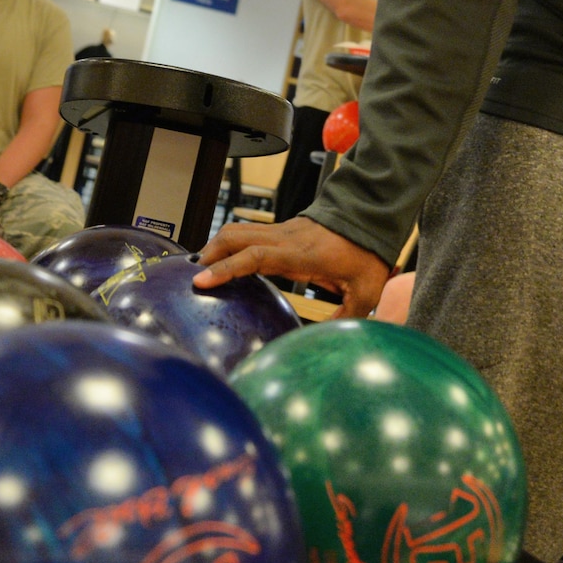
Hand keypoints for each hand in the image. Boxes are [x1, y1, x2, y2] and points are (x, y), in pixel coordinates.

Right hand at [195, 216, 390, 317]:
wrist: (370, 216)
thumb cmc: (367, 253)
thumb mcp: (365, 291)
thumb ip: (347, 318)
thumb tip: (330, 346)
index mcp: (301, 254)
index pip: (255, 256)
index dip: (226, 268)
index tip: (201, 280)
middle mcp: (286, 238)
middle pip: (236, 237)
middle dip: (209, 255)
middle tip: (192, 277)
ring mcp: (282, 231)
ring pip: (238, 231)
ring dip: (216, 246)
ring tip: (201, 269)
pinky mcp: (282, 230)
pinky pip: (248, 233)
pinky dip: (230, 244)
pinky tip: (225, 261)